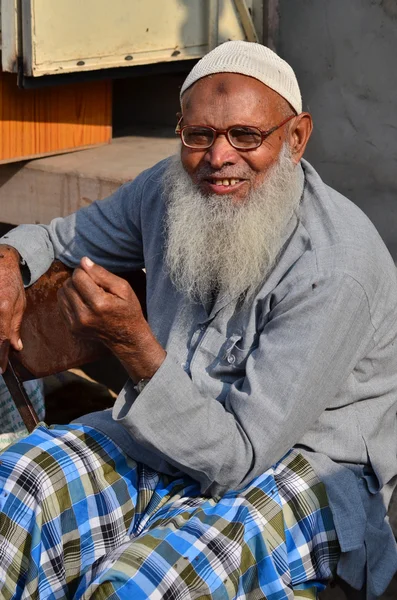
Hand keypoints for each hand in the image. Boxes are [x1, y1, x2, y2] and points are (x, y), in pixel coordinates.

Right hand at [0, 245, 25, 371]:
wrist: (1, 262)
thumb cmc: (11, 283)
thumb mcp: (20, 304)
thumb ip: (15, 326)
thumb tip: (16, 347)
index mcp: (4, 309)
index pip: (1, 338)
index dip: (0, 357)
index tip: (1, 370)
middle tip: (0, 365)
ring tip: (1, 353)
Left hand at [58, 257, 165, 381]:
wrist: (127, 338)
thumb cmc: (128, 310)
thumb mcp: (123, 288)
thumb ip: (102, 274)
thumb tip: (83, 261)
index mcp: (99, 304)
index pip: (78, 277)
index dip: (84, 271)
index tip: (93, 274)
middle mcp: (84, 315)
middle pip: (68, 285)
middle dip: (77, 280)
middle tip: (91, 284)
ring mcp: (76, 324)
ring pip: (61, 294)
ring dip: (71, 289)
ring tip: (86, 292)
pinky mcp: (72, 329)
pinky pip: (61, 306)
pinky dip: (69, 300)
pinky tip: (82, 302)